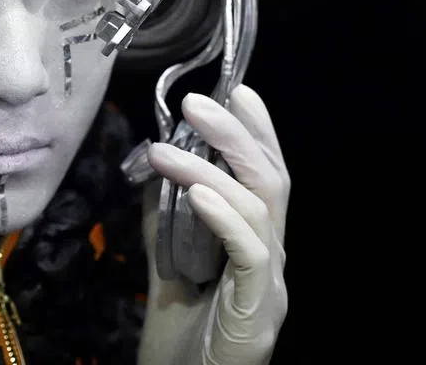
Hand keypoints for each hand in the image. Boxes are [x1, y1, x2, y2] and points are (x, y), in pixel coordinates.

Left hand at [139, 86, 288, 364]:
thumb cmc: (180, 336)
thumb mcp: (169, 263)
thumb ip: (166, 218)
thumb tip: (153, 164)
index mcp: (256, 245)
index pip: (266, 176)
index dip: (257, 132)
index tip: (236, 90)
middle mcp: (272, 259)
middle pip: (271, 181)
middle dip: (237, 135)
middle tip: (197, 103)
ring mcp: (270, 286)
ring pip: (257, 208)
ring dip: (209, 170)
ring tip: (164, 149)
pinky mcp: (257, 313)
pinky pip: (249, 252)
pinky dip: (223, 216)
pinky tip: (195, 192)